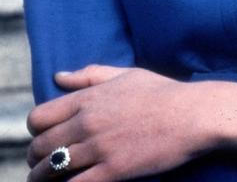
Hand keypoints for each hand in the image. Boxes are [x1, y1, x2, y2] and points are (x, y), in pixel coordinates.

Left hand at [27, 65, 236, 181]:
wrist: (192, 114)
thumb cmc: (162, 92)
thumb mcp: (126, 74)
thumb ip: (89, 75)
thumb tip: (58, 77)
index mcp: (89, 98)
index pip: (39, 117)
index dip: (36, 131)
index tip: (42, 137)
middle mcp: (88, 122)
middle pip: (40, 146)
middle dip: (36, 158)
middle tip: (42, 163)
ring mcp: (99, 148)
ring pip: (50, 170)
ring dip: (43, 177)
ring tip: (48, 180)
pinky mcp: (112, 171)